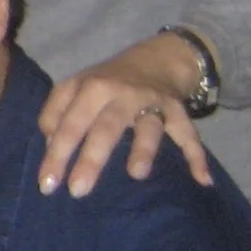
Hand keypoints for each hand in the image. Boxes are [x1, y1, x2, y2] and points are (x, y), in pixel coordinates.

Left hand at [36, 36, 210, 196]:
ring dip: (144, 149)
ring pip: (149, 127)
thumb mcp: (73, 87)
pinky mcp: (178, 111)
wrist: (155, 59)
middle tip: (78, 191)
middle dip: (91, 159)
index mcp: (91, 88)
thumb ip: (55, 113)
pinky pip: (189, 135)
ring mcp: (153, 102)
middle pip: (106, 128)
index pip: (70, 124)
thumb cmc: (105, 82)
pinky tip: (203, 180)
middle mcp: (122, 93)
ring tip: (136, 174)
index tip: (47, 184)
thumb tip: (49, 144)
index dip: (57, 154)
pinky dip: (197, 156)